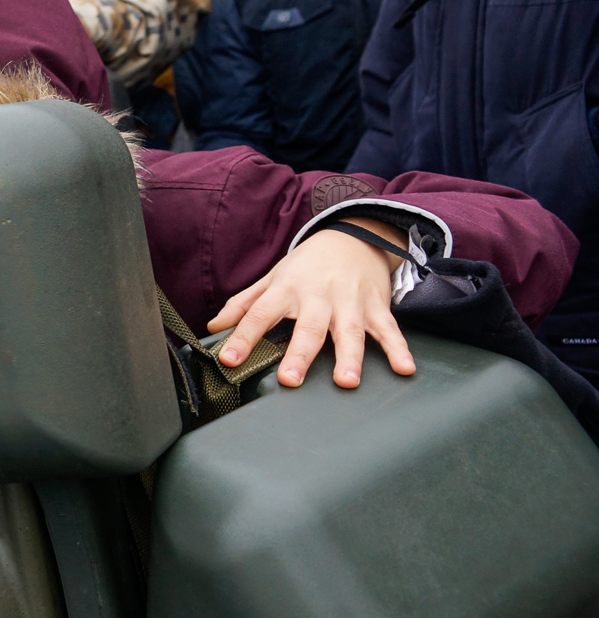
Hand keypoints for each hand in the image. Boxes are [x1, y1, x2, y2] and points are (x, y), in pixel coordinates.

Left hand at [207, 218, 417, 388]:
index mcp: (286, 290)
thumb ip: (243, 304)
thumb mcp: (272, 279)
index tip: (228, 360)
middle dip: (300, 354)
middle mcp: (318, 297)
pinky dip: (398, 349)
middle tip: (291, 380)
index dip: (243, 337)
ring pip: (349, 332)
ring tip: (347, 381)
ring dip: (350, 356)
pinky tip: (405, 368)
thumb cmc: (307, 265)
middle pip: (308, 328)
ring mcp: (349, 303)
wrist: (353, 236)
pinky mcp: (376, 307)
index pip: (259, 315)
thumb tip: (213, 327)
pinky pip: (389, 330)